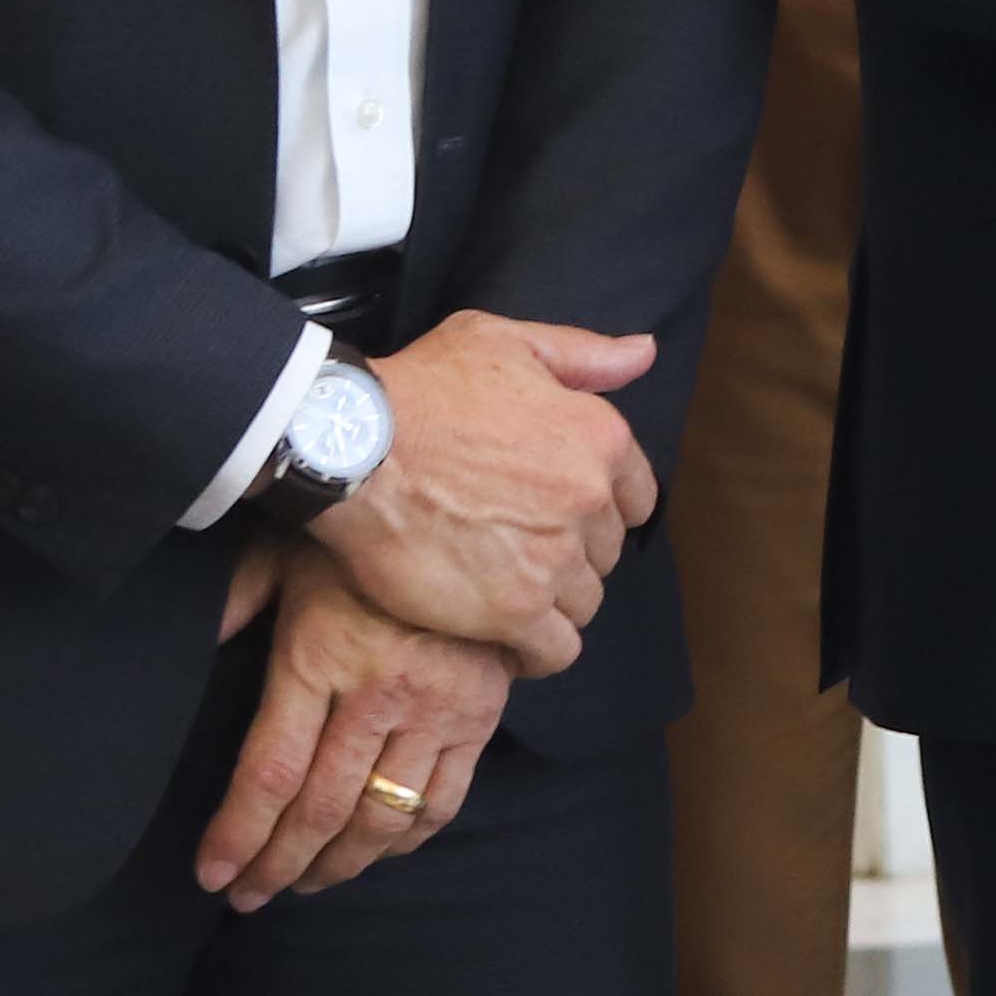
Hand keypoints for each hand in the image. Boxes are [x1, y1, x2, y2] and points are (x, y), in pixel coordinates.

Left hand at [194, 540, 511, 906]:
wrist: (477, 504)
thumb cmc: (361, 535)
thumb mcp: (283, 555)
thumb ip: (232, 603)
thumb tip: (179, 645)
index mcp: (321, 657)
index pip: (272, 773)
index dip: (239, 834)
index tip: (212, 874)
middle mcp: (381, 692)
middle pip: (321, 809)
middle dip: (277, 865)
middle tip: (248, 896)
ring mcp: (439, 707)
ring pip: (384, 816)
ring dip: (339, 865)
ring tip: (304, 884)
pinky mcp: (482, 713)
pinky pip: (444, 799)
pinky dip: (407, 839)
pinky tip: (375, 851)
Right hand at [316, 308, 655, 673]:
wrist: (350, 448)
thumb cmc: (420, 389)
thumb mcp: (507, 342)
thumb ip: (584, 354)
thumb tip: (645, 352)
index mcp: (600, 437)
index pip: (636, 499)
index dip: (598, 513)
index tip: (560, 519)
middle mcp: (589, 499)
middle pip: (604, 554)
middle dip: (571, 557)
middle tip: (518, 555)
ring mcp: (554, 558)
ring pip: (583, 603)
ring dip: (552, 605)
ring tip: (506, 597)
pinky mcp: (513, 609)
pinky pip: (555, 651)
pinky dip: (537, 653)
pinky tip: (507, 641)